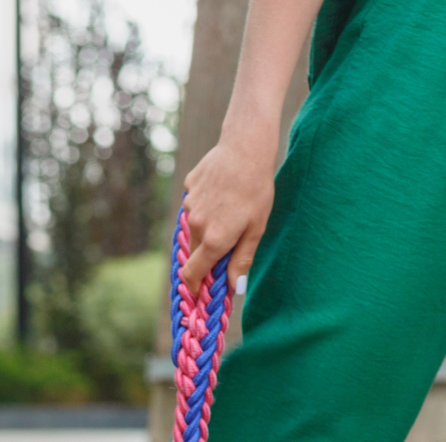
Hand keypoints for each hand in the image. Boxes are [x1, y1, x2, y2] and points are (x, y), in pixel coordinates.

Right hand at [179, 128, 277, 295]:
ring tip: (230, 208)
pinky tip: (223, 191)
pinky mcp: (188, 188)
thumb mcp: (257, 228)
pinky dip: (206, 204)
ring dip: (207, 226)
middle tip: (229, 241)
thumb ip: (242, 259)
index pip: (193, 273)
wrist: (246, 148)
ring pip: (194, 226)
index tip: (200, 290)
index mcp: (214, 240)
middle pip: (195, 250)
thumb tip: (234, 287)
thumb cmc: (257, 190)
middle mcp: (196, 225)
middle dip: (207, 253)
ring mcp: (190, 205)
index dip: (195, 285)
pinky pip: (194, 204)